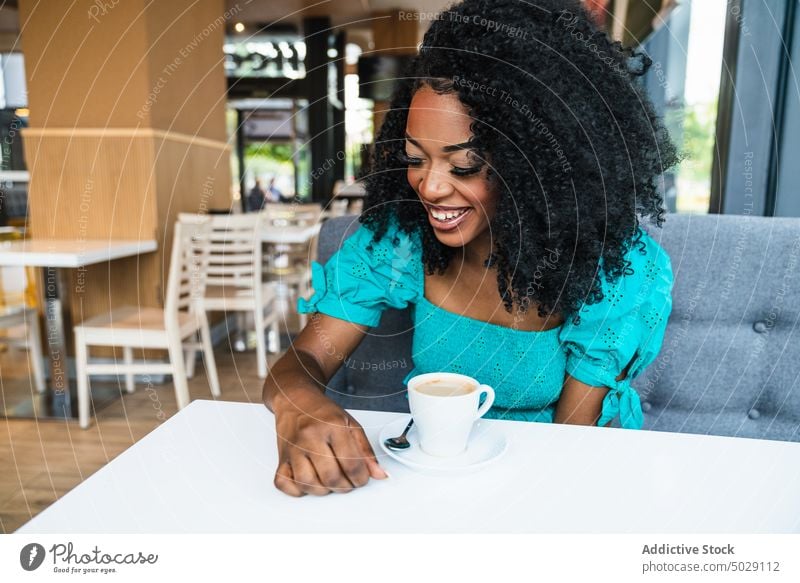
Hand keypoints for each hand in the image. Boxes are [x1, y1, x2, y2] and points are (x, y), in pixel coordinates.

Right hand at [272, 388, 388, 495]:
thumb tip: (379, 473)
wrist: (295, 399)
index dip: (361, 478)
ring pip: (308, 484)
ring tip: (330, 481)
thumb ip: (365, 450)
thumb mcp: (350, 424)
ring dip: (323, 490)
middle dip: (345, 486)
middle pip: (331, 477)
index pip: (351, 464)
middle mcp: (311, 437)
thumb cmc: (322, 412)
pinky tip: (309, 481)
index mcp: (333, 426)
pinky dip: (297, 489)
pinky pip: (284, 483)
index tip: (361, 478)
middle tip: (348, 482)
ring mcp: (293, 448)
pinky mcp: (281, 457)